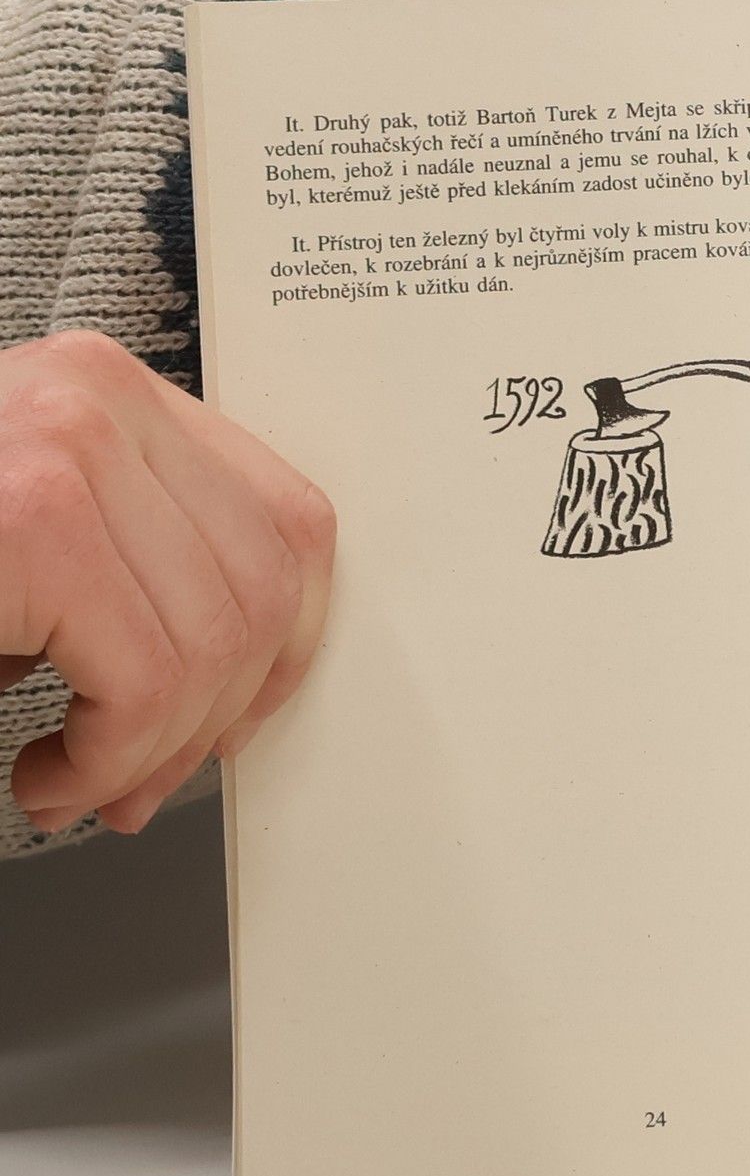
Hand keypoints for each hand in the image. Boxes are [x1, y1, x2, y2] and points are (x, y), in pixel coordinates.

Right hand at [0, 331, 334, 835]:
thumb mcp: (34, 547)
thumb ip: (131, 576)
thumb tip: (234, 692)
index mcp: (108, 395)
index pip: (288, 522)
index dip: (285, 645)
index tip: (238, 715)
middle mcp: (97, 399)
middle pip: (264, 591)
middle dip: (216, 720)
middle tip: (141, 781)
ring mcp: (68, 446)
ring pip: (214, 647)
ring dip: (153, 753)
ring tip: (79, 781)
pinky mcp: (36, 518)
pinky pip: (147, 678)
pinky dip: (108, 758)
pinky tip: (44, 775)